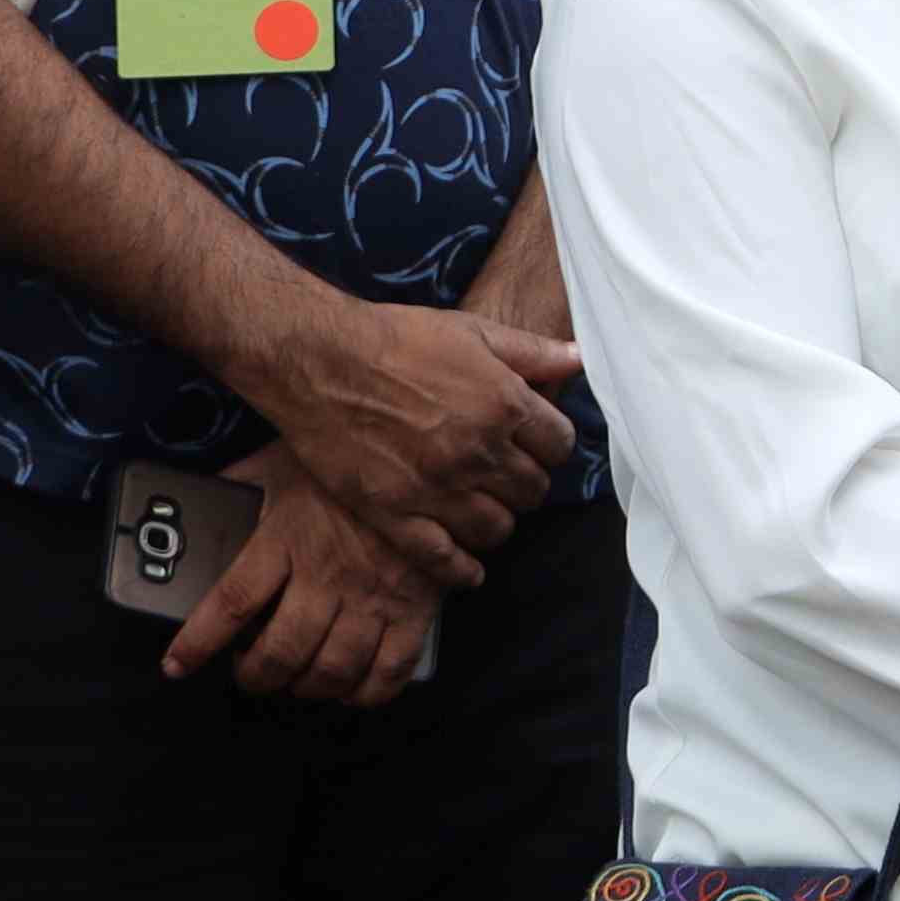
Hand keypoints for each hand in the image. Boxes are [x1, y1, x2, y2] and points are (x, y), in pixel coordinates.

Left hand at [166, 454, 438, 703]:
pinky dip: (365, 692)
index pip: (232, 603)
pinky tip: (350, 685)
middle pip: (281, 652)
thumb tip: (192, 504)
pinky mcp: (416, 608)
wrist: (428, 456)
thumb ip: (238, 488)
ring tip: (297, 678)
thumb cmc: (347, 465)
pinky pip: (389, 671)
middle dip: (255, 676)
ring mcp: (375, 595)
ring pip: (331, 671)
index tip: (176, 664)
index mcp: (288, 536)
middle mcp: (328, 573)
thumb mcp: (281, 463)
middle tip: (250, 671)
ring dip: (306, 687)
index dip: (198, 643)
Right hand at [245, 293, 571, 581]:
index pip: (559, 445)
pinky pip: (443, 560)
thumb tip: (580, 359)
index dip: (550, 445)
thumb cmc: (398, 338)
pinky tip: (469, 568)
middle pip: (532, 490)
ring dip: (498, 520)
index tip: (535, 445)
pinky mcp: (395, 514)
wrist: (319, 361)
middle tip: (507, 476)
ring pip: (497, 528)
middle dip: (526, 483)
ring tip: (484, 508)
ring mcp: (437, 488)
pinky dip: (462, 569)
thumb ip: (532, 351)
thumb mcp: (473, 331)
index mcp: (505, 405)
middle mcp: (478, 452)